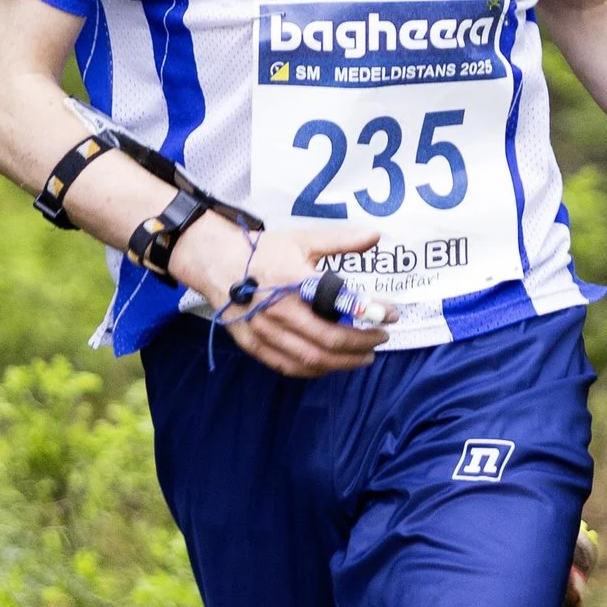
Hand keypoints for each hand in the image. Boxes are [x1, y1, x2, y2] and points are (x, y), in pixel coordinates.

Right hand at [169, 213, 393, 375]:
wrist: (216, 263)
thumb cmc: (263, 251)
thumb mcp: (303, 239)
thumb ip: (341, 240)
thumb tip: (375, 235)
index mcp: (294, 282)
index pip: (342, 306)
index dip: (371, 314)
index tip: (391, 314)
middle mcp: (279, 311)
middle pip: (329, 341)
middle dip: (361, 344)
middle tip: (380, 339)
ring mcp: (264, 332)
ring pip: (311, 360)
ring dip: (342, 363)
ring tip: (362, 357)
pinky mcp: (253, 344)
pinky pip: (288, 367)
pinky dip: (313, 371)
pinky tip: (330, 365)